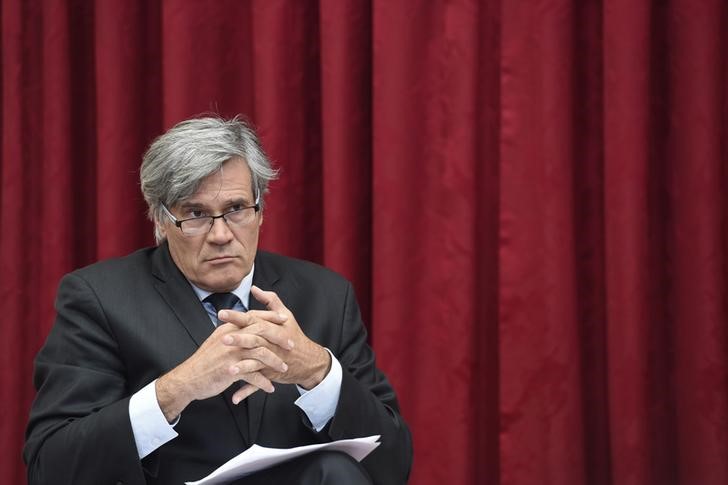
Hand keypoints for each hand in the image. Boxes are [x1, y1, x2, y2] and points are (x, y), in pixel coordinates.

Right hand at [155, 310, 289, 420]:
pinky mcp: (230, 370)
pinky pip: (253, 375)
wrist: (189, 378)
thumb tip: (245, 325)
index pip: (253, 317)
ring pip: (260, 353)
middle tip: (291, 345)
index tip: (285, 319)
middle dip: (279, 338)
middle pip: (261, 332)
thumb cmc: (205, 361)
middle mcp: (231, 338)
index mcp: (229, 329)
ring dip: (274, 362)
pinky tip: (270, 387)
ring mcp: (231, 354)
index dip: (270, 317)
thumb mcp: (217, 340)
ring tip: (283, 368)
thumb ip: (232, 333)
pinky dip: (263, 382)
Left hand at [219, 285, 331, 403]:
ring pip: (256, 363)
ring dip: (242, 367)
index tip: (221, 313)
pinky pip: (259, 383)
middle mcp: (272, 343)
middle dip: (239, 339)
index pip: (253, 319)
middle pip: (254, 339)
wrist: (309, 360)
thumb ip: (270, 301)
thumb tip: (254, 288)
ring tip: (228, 368)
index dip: (237, 316)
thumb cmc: (295, 335)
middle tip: (223, 338)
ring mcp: (272, 359)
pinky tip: (234, 396)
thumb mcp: (286, 315)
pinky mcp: (272, 374)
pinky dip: (247, 390)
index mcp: (272, 328)